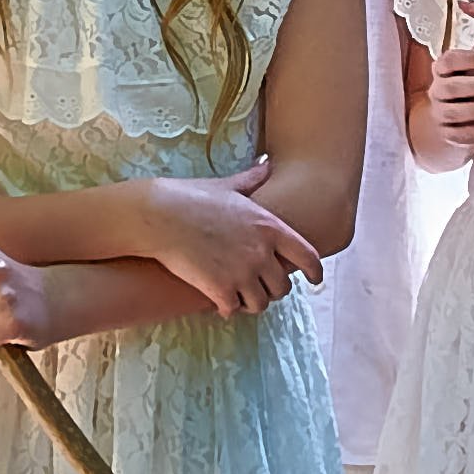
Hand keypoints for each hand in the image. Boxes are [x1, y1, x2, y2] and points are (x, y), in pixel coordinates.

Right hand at [133, 157, 322, 316]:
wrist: (158, 215)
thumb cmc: (190, 197)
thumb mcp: (228, 185)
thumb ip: (253, 179)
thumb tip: (266, 164)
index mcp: (269, 226)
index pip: (307, 256)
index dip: (315, 271)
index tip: (314, 279)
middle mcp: (261, 252)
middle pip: (283, 286)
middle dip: (273, 289)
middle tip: (260, 287)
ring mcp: (242, 272)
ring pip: (261, 303)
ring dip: (251, 302)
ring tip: (240, 298)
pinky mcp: (220, 288)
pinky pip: (234, 309)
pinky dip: (228, 308)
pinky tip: (220, 303)